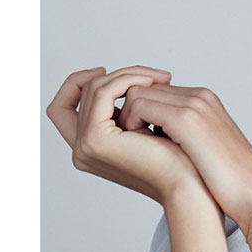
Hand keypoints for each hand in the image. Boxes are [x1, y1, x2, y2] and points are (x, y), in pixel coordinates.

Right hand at [46, 65, 209, 204]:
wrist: (188, 181)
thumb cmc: (177, 158)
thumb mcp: (147, 129)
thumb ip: (130, 111)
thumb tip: (131, 81)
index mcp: (90, 148)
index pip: (64, 107)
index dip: (79, 83)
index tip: (110, 71)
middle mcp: (81, 149)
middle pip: (83, 92)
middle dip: (118, 75)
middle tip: (152, 76)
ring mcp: (84, 145)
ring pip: (94, 88)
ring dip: (127, 76)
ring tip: (158, 79)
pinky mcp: (95, 139)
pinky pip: (102, 93)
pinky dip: (125, 81)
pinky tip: (150, 83)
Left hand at [112, 79, 251, 228]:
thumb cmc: (230, 181)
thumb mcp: (204, 149)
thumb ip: (183, 135)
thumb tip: (156, 137)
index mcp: (204, 101)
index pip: (156, 90)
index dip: (139, 111)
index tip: (134, 134)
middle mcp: (199, 96)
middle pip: (144, 87)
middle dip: (130, 111)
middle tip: (128, 139)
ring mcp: (194, 104)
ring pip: (137, 93)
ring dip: (127, 118)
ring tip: (134, 143)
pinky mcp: (186, 119)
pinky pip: (138, 107)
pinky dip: (131, 124)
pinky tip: (138, 145)